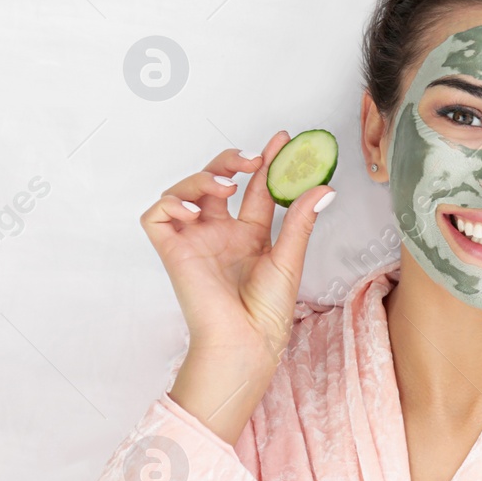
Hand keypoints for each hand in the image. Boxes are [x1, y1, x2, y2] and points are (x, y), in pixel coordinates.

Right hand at [140, 132, 332, 439]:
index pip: (254, 189)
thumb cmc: (268, 311)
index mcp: (249, 236)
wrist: (247, 341)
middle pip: (216, 182)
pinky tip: (194, 208)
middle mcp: (220, 233)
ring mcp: (195, 240)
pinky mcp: (172, 251)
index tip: (281, 139)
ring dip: (201, 177)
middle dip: (230, 161)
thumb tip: (324, 187)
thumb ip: (300, 220)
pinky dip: (170, 203)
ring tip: (225, 182)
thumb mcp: (289, 257)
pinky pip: (157, 216)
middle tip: (252, 158)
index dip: (265, 162)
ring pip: (185, 191)